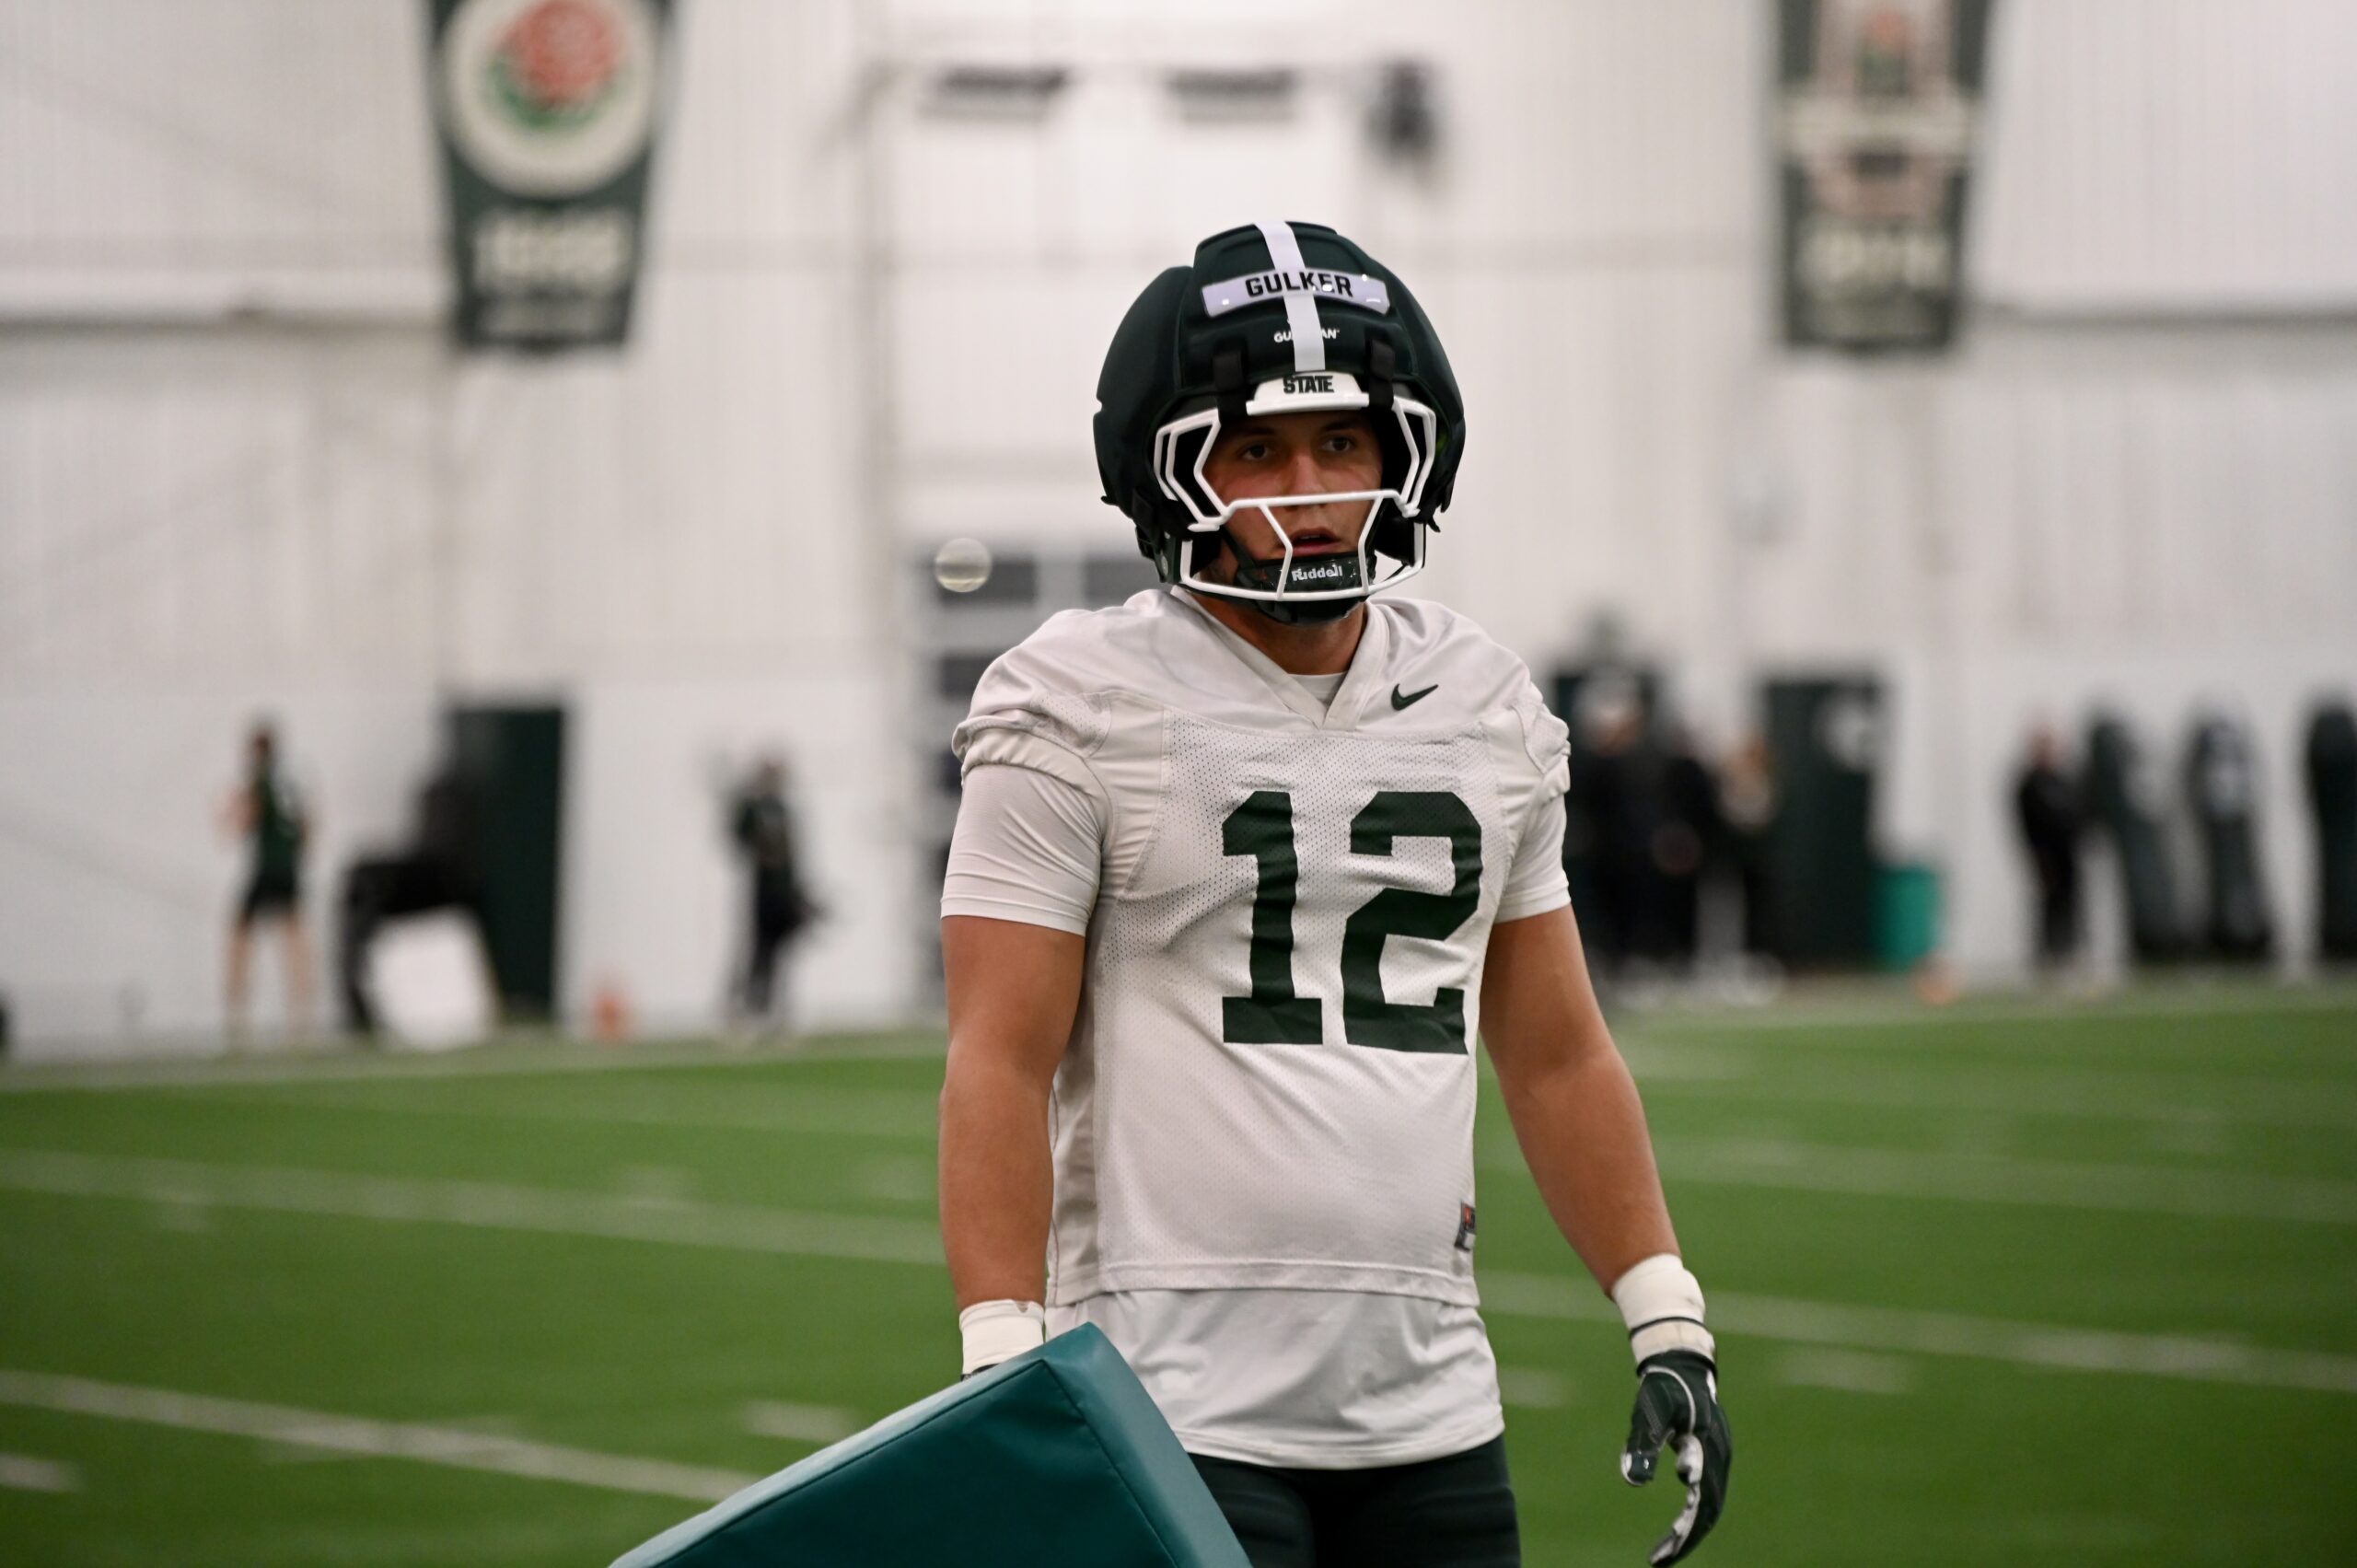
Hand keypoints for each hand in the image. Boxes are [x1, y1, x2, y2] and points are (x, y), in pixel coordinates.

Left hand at [1619, 1349, 1730, 1564]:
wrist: (1681, 1365)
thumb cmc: (1663, 1388)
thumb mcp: (1648, 1413)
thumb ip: (1641, 1443)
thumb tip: (1633, 1481)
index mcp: (1707, 1451)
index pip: (1701, 1505)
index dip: (1685, 1532)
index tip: (1662, 1555)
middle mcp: (1719, 1459)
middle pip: (1709, 1512)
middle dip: (1686, 1540)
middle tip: (1658, 1560)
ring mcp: (1718, 1459)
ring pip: (1709, 1505)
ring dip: (1689, 1530)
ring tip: (1663, 1552)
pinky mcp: (1711, 1457)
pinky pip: (1706, 1494)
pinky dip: (1692, 1513)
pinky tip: (1676, 1525)